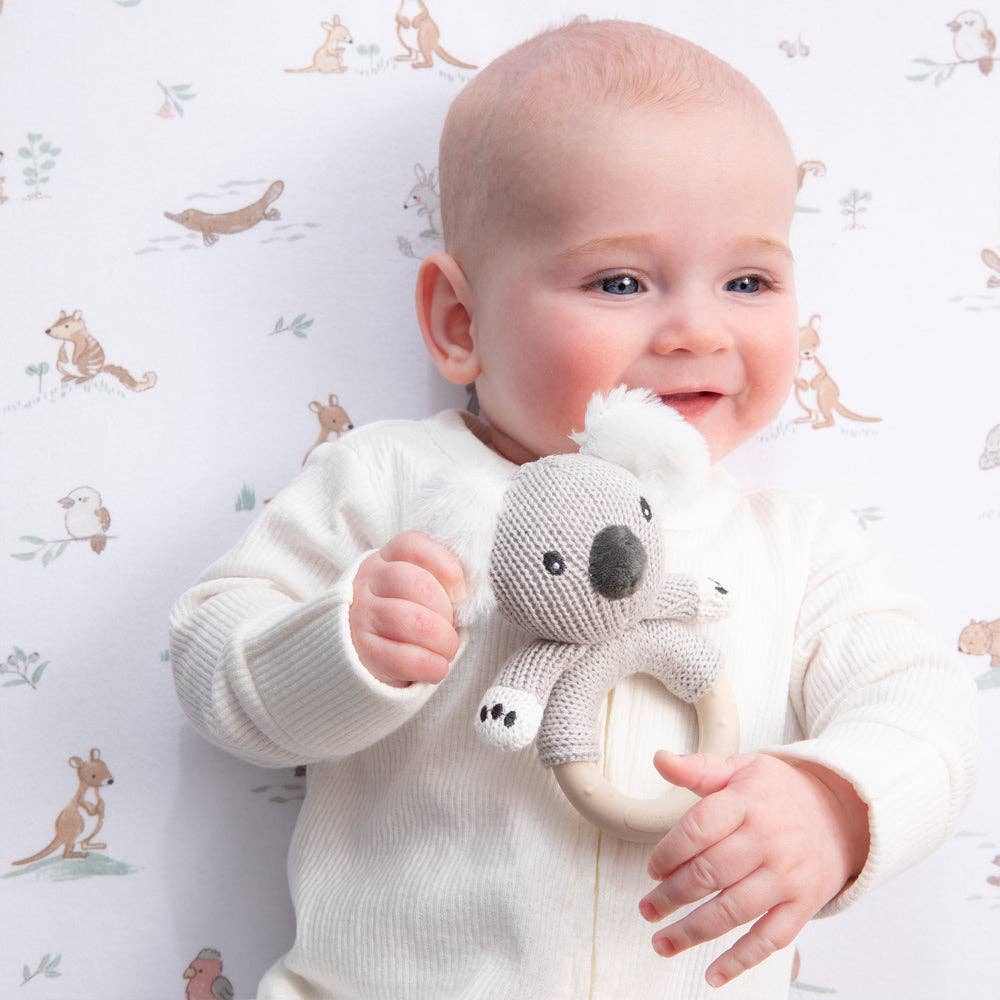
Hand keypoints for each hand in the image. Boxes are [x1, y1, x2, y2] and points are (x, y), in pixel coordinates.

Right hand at [349, 530, 465, 687]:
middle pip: (408, 580)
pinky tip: (437, 668)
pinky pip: (396, 657)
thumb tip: (468, 595)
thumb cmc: (411, 612)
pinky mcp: (362, 651)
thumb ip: (443, 582)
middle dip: (442, 607)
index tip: (460, 592)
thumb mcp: (424, 588)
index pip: (411, 545)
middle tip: (452, 626)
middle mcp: (369, 581)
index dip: (443, 564)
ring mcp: (362, 615)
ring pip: (401, 617)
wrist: (371, 649)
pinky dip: (426, 664)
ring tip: (448, 648)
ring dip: (437, 637)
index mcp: (387, 559)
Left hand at [639, 751, 868, 988]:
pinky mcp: (802, 904)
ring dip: (693, 932)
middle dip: (671, 897)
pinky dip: (741, 961)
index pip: (698, 829)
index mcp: (746, 803)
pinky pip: (770, 939)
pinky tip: (714, 974)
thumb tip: (660, 759)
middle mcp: (767, 840)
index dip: (669, 852)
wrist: (842, 813)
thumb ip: (697, 769)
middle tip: (648, 909)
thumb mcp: (740, 768)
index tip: (652, 869)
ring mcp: (786, 876)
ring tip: (663, 942)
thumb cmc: (780, 792)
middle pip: (710, 874)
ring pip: (733, 911)